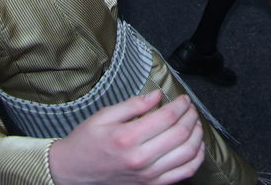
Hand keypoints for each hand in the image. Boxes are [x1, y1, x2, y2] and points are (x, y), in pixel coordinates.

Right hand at [46, 92, 204, 184]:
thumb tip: (156, 95)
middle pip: (180, 133)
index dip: (180, 105)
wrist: (72, 171)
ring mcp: (148, 175)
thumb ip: (133, 104)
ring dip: (197, 135)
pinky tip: (197, 146)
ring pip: (187, 153)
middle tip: (190, 108)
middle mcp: (141, 158)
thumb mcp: (104, 116)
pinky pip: (183, 173)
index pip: (167, 117)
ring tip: (195, 123)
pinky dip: (196, 159)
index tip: (183, 98)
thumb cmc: (86, 142)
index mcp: (128, 138)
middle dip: (191, 116)